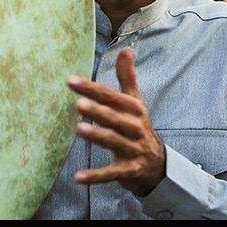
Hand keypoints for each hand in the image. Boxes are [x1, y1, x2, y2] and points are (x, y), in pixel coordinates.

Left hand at [66, 47, 165, 196]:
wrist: (157, 165)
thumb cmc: (137, 127)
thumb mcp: (134, 102)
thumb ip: (127, 77)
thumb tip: (126, 49)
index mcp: (133, 108)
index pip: (110, 95)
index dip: (91, 88)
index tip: (70, 81)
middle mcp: (134, 127)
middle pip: (113, 117)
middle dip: (97, 111)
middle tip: (78, 104)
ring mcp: (133, 149)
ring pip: (114, 141)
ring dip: (97, 136)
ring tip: (79, 130)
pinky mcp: (129, 170)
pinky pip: (111, 173)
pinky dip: (96, 176)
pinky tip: (78, 177)